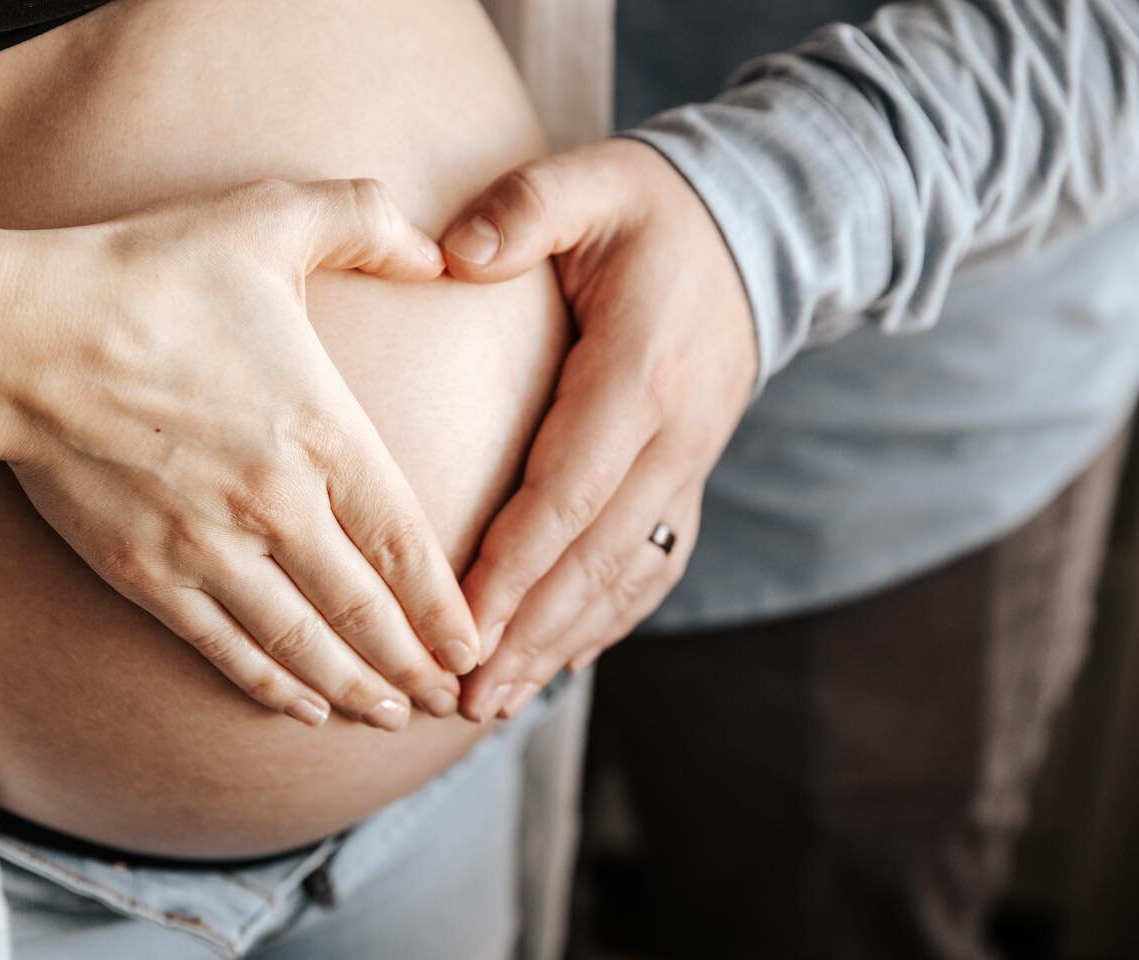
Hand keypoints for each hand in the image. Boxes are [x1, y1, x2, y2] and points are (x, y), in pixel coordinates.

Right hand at [0, 178, 479, 729]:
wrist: (20, 336)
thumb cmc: (147, 276)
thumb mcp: (270, 217)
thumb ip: (365, 221)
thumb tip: (439, 250)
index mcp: (321, 432)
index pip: (404, 541)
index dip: (442, 605)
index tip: (471, 644)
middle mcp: (276, 506)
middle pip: (362, 609)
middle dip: (411, 663)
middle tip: (447, 697)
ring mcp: (210, 548)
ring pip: (300, 642)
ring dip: (352, 688)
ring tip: (388, 717)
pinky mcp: (148, 573)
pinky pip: (223, 646)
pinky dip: (268, 685)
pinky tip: (300, 709)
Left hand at [439, 139, 756, 720]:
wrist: (762, 229)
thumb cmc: (656, 208)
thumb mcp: (594, 180)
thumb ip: (525, 207)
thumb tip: (452, 254)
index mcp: (640, 375)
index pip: (569, 490)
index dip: (515, 564)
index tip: (460, 623)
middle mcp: (675, 436)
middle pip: (595, 557)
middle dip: (529, 633)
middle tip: (466, 700)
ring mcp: (690, 463)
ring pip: (624, 575)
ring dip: (563, 644)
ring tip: (498, 703)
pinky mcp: (689, 475)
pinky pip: (651, 564)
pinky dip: (607, 619)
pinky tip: (561, 660)